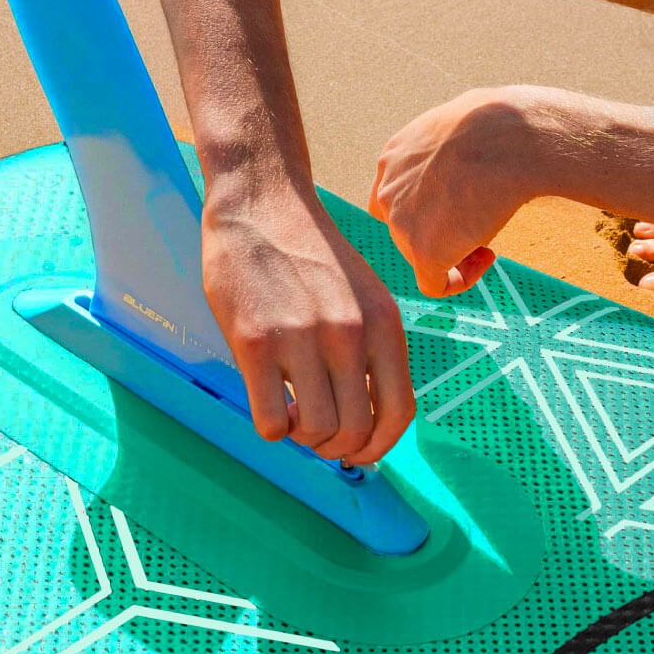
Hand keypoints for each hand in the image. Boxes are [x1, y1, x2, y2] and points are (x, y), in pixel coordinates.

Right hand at [201, 184, 414, 464]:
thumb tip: (363, 411)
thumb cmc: (309, 252)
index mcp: (384, 324)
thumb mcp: (362, 294)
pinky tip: (266, 402)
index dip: (378, 446)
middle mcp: (349, 335)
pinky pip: (270, 420)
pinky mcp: (255, 342)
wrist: (261, 202)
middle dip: (334, 445)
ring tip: (289, 413)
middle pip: (354, 430)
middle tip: (314, 432)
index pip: (398, 413)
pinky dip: (270, 427)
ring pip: (314, 431)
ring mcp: (302, 339)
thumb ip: (370, 347)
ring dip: (301, 437)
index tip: (356, 451)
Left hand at [370, 87, 540, 297]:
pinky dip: (460, 280)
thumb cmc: (503, 124)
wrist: (514, 137)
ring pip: (422, 254)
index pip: (395, 198)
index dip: (427, 209)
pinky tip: (485, 258)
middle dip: (442, 229)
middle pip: (406, 229)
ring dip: (454, 250)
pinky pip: (435, 284)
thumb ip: (447, 153)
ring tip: (490, 230)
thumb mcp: (460, 125)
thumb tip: (464, 166)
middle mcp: (387, 191)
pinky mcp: (423, 251)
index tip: (463, 203)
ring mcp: (401, 223)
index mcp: (393, 159)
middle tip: (482, 220)